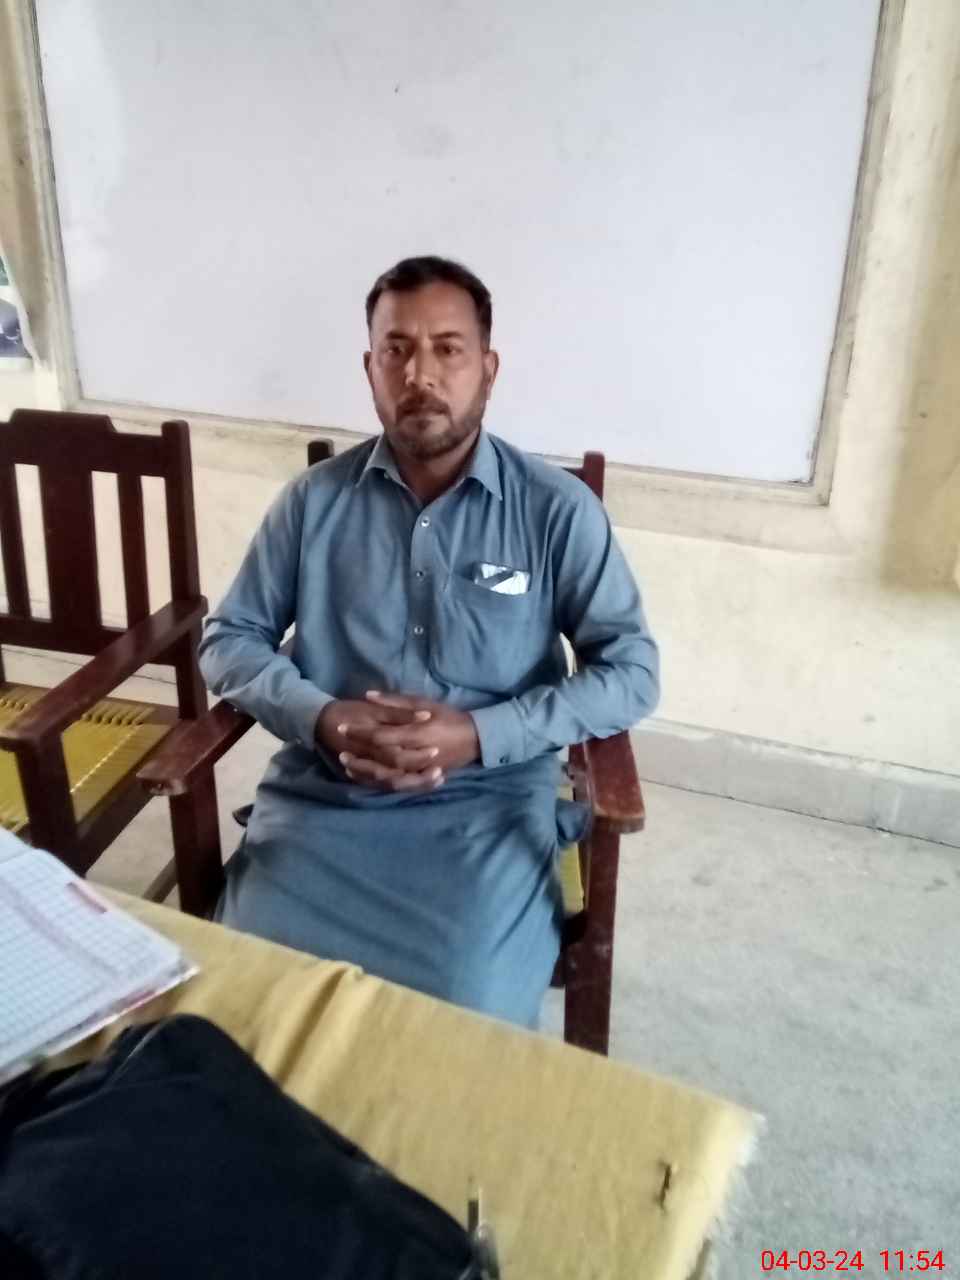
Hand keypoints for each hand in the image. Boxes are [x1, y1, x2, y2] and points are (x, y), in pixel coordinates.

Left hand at [331, 691, 479, 791]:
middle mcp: (418, 755)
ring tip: (346, 764)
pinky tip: (363, 776)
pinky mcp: (421, 778)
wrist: (475, 739)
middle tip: (339, 747)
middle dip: (358, 754)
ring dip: (365, 771)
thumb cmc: (449, 717)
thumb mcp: (424, 703)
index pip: (382, 735)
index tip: (342, 727)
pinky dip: (378, 781)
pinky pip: (396, 784)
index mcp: (418, 733)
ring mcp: (420, 770)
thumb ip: (395, 701)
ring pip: (386, 776)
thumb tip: (368, 696)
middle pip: (381, 758)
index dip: (360, 732)